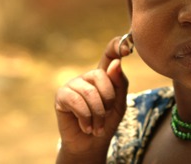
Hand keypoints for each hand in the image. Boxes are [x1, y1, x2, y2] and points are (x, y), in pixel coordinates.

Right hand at [54, 36, 132, 161]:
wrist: (90, 144)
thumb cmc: (106, 122)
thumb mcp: (119, 104)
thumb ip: (120, 84)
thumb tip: (115, 63)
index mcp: (104, 74)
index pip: (109, 53)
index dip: (118, 45)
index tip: (128, 48)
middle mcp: (88, 76)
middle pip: (101, 76)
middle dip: (107, 101)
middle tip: (105, 116)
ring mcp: (74, 84)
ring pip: (90, 92)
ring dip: (97, 114)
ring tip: (96, 126)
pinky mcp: (62, 95)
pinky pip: (76, 101)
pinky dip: (85, 117)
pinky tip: (86, 126)